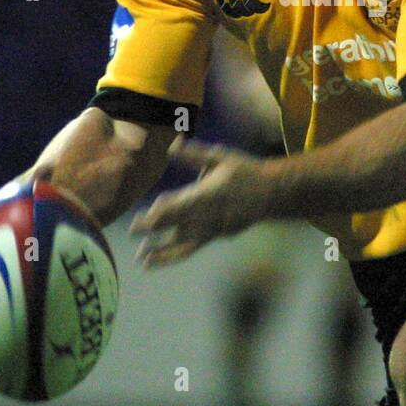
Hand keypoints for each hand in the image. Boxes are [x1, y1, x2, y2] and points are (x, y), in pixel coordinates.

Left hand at [129, 138, 274, 267]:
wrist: (272, 194)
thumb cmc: (244, 170)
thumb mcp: (220, 157)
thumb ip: (194, 155)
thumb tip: (171, 145)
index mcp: (210, 194)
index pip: (181, 205)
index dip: (162, 212)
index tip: (144, 216)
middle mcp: (211, 215)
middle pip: (178, 224)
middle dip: (155, 229)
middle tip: (132, 231)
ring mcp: (214, 229)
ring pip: (184, 244)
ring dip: (163, 252)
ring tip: (142, 260)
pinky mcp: (217, 237)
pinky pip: (192, 248)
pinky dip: (175, 254)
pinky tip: (157, 258)